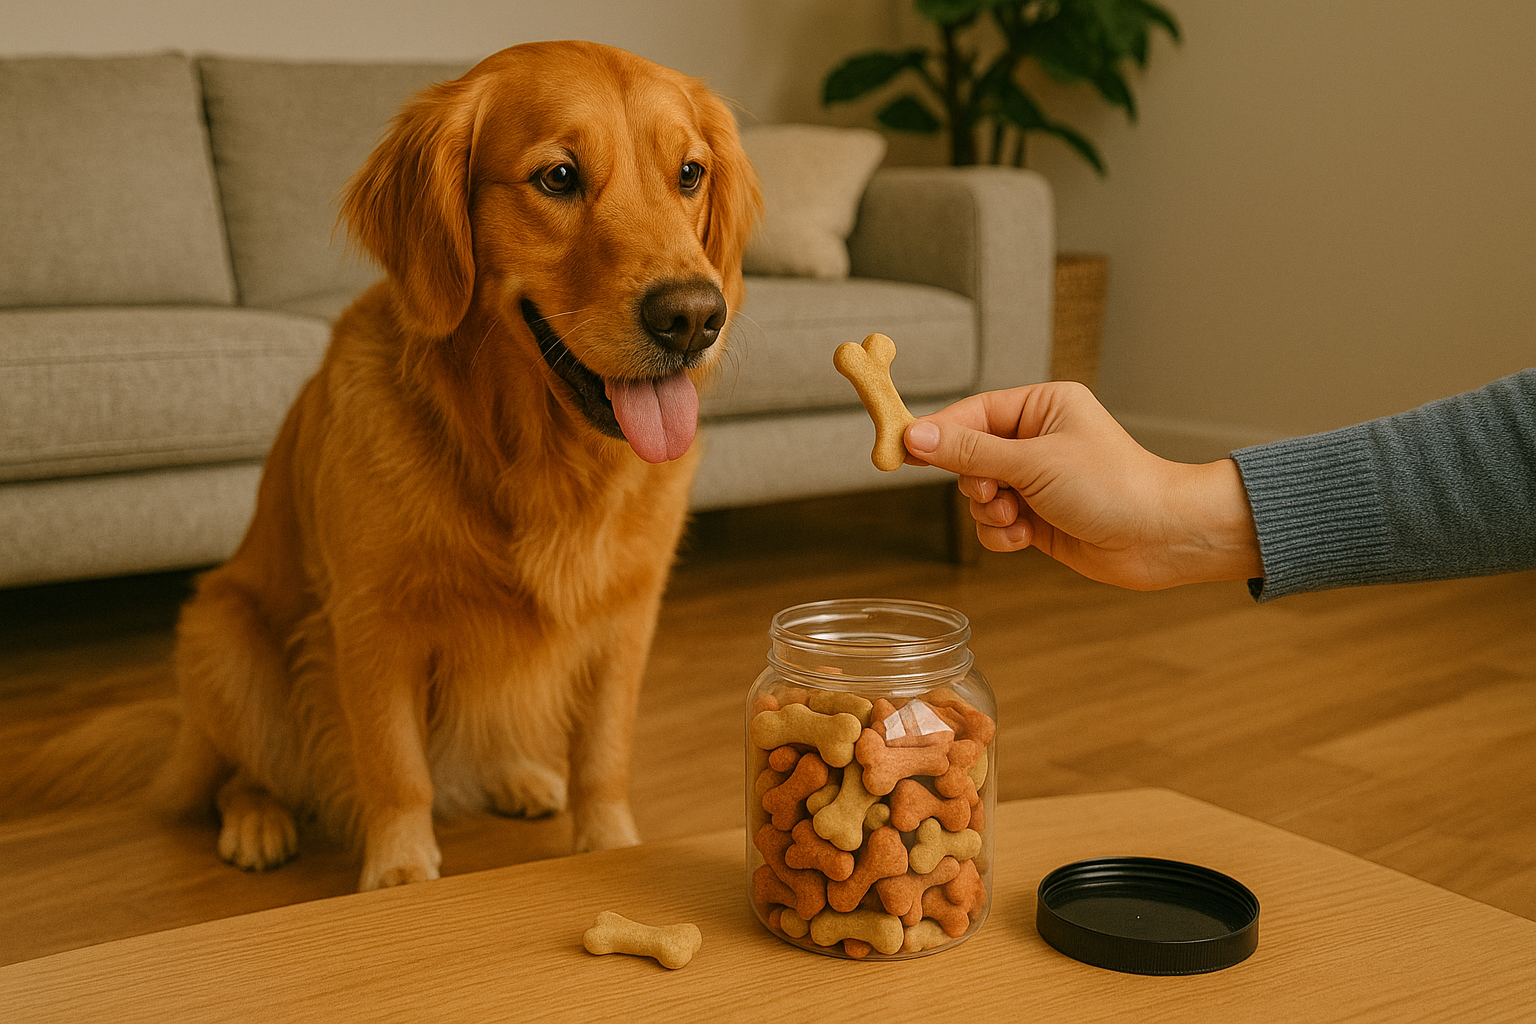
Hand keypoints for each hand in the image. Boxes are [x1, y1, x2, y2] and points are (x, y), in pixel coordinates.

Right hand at [903, 381, 1262, 589]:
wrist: (1161, 538)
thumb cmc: (1113, 486)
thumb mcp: (1033, 462)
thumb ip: (969, 452)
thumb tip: (916, 436)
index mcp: (1041, 406)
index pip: (971, 413)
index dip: (936, 433)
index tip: (898, 448)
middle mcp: (1037, 439)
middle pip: (968, 457)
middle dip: (975, 482)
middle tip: (995, 492)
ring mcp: (1037, 480)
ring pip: (978, 495)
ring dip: (990, 512)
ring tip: (1019, 517)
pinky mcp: (1039, 517)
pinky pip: (994, 524)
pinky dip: (1002, 534)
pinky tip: (1028, 537)